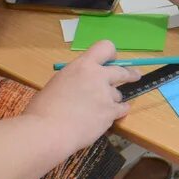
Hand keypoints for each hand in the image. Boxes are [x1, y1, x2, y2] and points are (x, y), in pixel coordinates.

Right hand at [24, 40, 139, 146]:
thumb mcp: (60, 81)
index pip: (106, 47)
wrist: (48, 131)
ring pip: (119, 94)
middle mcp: (98, 77)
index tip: (112, 61)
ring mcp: (106, 95)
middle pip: (122, 71)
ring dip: (113, 99)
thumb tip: (84, 82)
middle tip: (134, 76)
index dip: (111, 54)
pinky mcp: (110, 113)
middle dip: (130, 74)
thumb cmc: (44, 108)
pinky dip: (119, 112)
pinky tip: (113, 115)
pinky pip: (122, 109)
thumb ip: (76, 77)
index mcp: (83, 65)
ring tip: (99, 109)